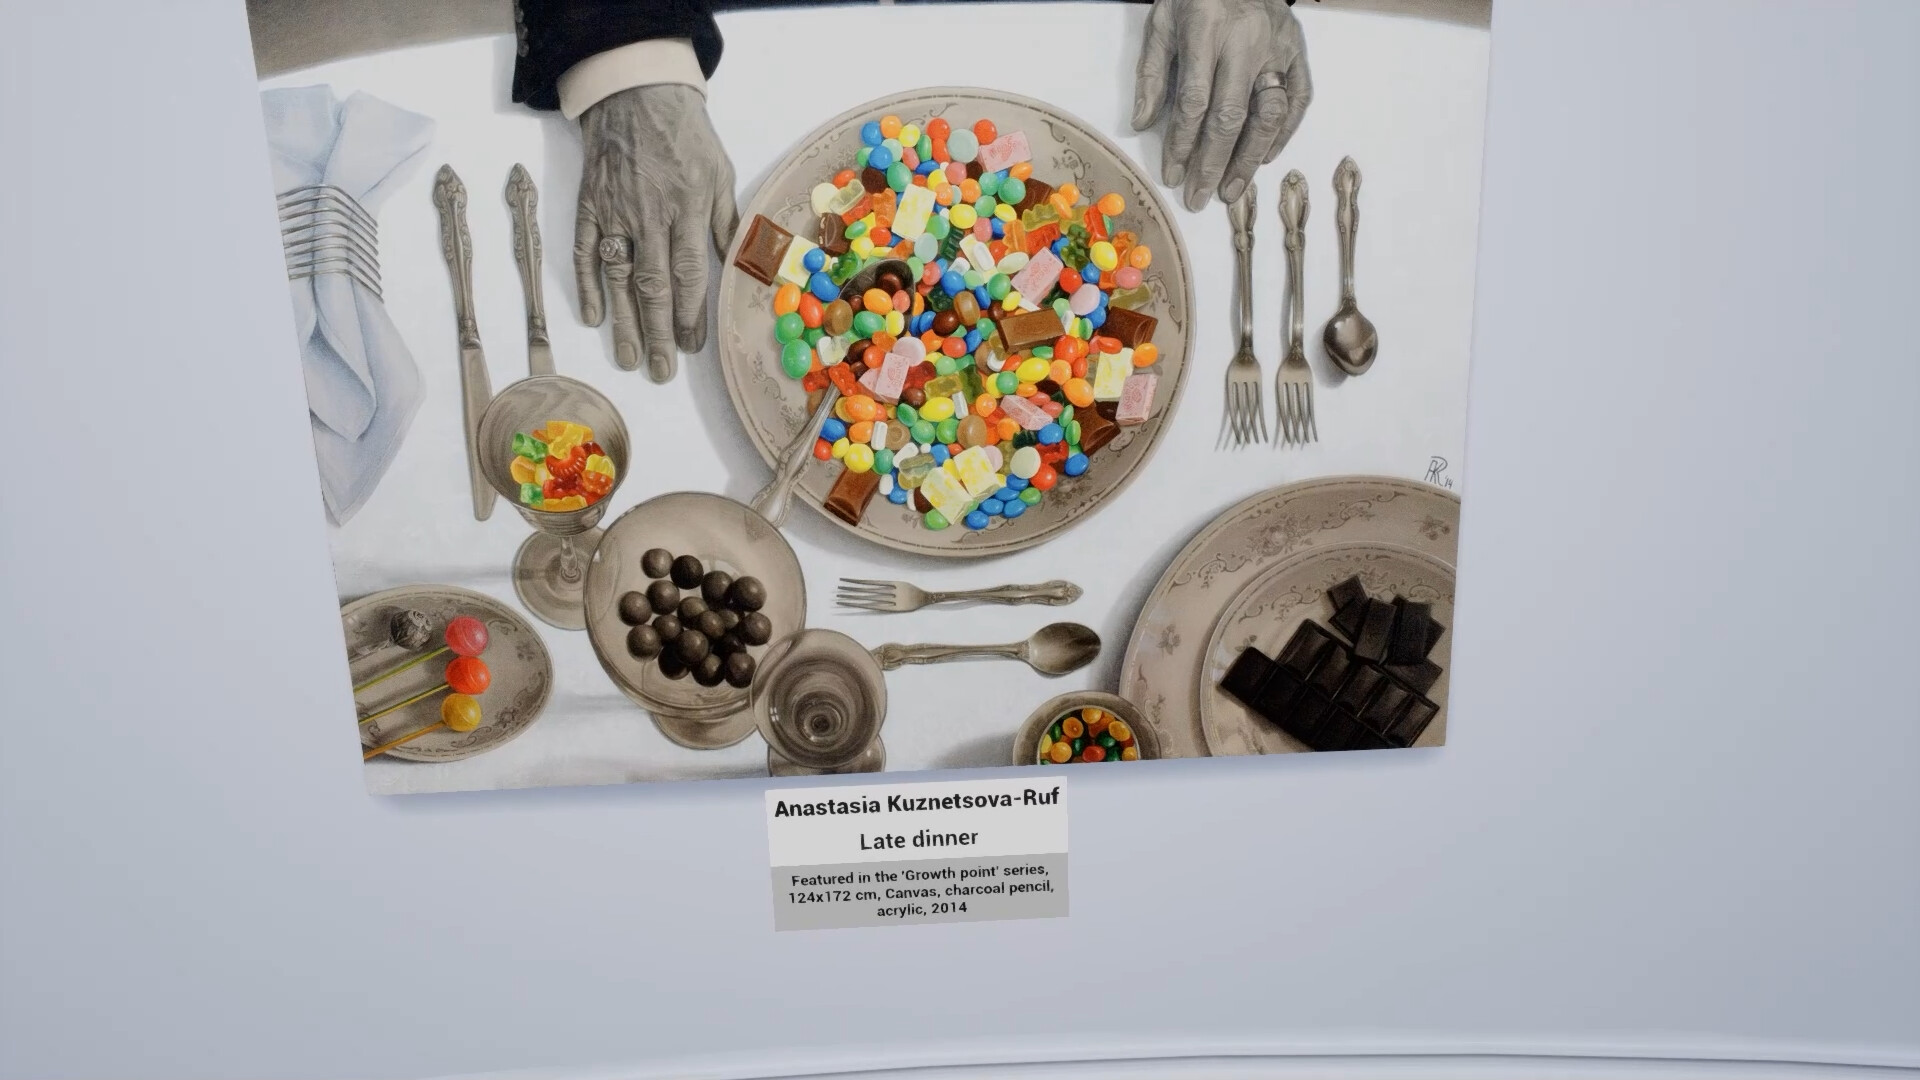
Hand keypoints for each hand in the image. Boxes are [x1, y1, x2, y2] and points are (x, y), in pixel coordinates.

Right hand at [574, 84, 738, 381]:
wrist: (635, 93)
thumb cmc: (686, 136)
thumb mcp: (719, 174)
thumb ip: (725, 224)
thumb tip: (739, 268)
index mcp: (686, 210)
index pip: (688, 274)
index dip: (690, 314)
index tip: (692, 346)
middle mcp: (648, 217)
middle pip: (652, 286)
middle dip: (657, 333)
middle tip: (659, 371)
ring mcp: (614, 213)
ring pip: (618, 277)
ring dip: (623, 322)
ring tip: (628, 359)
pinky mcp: (589, 206)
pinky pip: (583, 250)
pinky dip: (586, 284)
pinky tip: (593, 316)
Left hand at [1132, 0, 1312, 211]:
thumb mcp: (1161, 22)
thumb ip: (1151, 72)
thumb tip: (1143, 123)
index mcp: (1207, 31)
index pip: (1195, 101)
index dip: (1183, 143)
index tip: (1173, 174)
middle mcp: (1247, 41)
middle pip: (1232, 116)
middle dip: (1213, 163)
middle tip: (1199, 197)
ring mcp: (1279, 46)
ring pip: (1269, 114)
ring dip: (1250, 158)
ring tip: (1231, 189)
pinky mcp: (1299, 51)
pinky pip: (1298, 100)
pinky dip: (1284, 133)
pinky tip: (1265, 158)